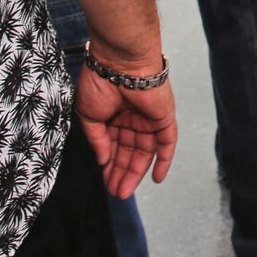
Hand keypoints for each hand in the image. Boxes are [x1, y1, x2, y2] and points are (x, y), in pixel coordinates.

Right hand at [76, 68, 176, 197]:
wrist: (119, 64)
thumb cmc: (99, 82)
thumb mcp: (88, 115)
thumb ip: (97, 140)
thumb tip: (102, 160)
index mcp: (114, 115)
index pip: (114, 145)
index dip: (109, 164)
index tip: (104, 180)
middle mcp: (132, 118)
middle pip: (129, 151)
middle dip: (121, 173)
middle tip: (115, 192)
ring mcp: (149, 118)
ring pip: (145, 152)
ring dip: (135, 172)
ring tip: (123, 191)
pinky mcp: (164, 118)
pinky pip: (167, 143)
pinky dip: (164, 160)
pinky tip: (157, 179)